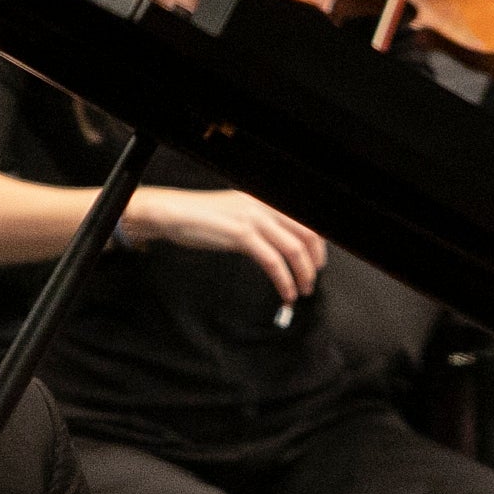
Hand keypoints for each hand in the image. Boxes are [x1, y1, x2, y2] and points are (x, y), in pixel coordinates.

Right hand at [123, 188, 325, 304]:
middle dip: (314, 263)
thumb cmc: (203, 217)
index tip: (317, 263)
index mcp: (267, 200)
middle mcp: (265, 205)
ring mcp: (254, 219)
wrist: (175, 213)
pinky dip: (284, 280)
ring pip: (293, 249)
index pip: (306, 221)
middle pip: (307, 234)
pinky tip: (285, 292)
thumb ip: (262, 224)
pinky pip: (273, 262)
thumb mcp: (239, 214)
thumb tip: (282, 243)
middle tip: (311, 281)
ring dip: (302, 275)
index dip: (318, 245)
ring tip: (300, 291)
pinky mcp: (242, 235)